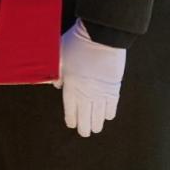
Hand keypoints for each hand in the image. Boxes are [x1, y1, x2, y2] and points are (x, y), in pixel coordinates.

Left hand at [58, 23, 125, 137]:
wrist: (100, 37)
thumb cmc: (76, 44)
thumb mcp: (59, 57)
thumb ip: (56, 73)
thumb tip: (56, 85)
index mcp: (71, 86)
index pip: (70, 109)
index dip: (71, 118)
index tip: (72, 124)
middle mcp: (86, 92)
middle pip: (85, 116)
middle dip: (84, 126)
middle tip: (85, 133)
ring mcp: (101, 91)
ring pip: (99, 114)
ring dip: (97, 123)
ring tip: (96, 128)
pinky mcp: (114, 86)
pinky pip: (112, 105)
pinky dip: (110, 112)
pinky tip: (108, 117)